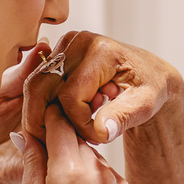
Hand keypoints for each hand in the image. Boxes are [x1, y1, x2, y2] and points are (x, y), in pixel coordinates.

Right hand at [17, 104, 143, 183]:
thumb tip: (25, 133)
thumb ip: (32, 162)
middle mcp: (100, 172)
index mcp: (70, 169)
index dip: (50, 121)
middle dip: (66, 150)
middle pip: (81, 142)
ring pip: (99, 163)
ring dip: (86, 171)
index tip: (44, 123)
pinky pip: (116, 183)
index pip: (60, 124)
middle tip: (54, 172)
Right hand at [22, 31, 181, 144]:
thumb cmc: (150, 88)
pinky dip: (46, 106)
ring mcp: (64, 46)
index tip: (98, 137)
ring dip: (45, 115)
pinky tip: (66, 119)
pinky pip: (38, 85)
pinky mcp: (57, 54)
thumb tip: (103, 131)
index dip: (79, 124)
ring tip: (71, 129)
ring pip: (34, 87)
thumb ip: (123, 117)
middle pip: (41, 88)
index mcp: (101, 51)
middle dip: (48, 122)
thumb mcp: (145, 105)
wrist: (149, 74)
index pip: (70, 96)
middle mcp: (77, 41)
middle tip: (65, 142)